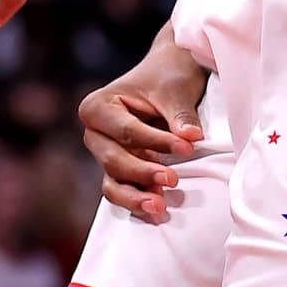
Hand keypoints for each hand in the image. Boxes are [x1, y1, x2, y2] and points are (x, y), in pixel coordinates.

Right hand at [80, 41, 208, 221]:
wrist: (167, 76)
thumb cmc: (166, 77)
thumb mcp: (174, 90)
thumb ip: (180, 115)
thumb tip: (191, 137)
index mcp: (98, 107)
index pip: (126, 131)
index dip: (157, 142)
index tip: (187, 148)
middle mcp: (95, 133)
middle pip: (113, 160)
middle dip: (142, 172)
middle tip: (173, 179)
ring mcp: (106, 154)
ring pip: (113, 182)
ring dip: (135, 196)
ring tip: (159, 207)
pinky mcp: (120, 170)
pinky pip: (123, 191)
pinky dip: (138, 201)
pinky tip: (158, 211)